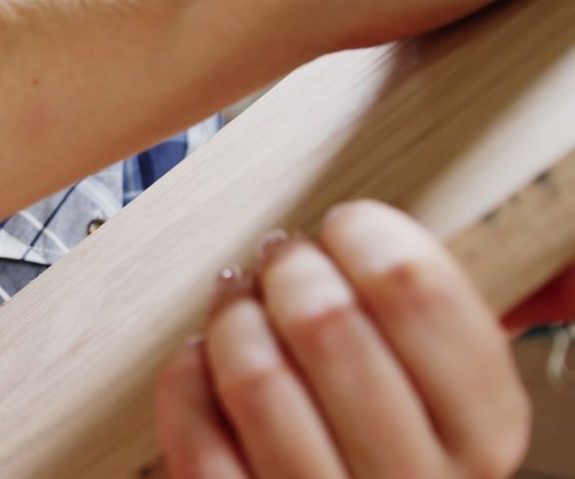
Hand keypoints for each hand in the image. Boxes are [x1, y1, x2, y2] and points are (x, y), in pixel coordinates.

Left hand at [154, 200, 535, 477]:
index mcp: (480, 431)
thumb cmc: (389, 441)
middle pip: (327, 322)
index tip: (345, 225)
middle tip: (282, 259)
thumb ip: (438, 325)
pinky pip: (199, 435)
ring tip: (238, 304)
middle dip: (291, 268)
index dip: (368, 234)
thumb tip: (398, 229)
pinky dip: (187, 378)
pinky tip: (201, 360)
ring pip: (256, 377)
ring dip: (233, 317)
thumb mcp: (449, 394)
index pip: (420, 292)